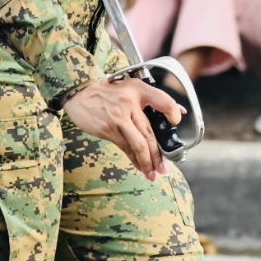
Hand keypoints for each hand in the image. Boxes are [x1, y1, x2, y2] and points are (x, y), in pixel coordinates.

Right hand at [62, 76, 181, 178]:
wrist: (80, 91)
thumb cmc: (108, 90)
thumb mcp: (131, 87)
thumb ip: (154, 98)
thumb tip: (180, 111)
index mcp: (139, 89)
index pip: (164, 101)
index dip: (173, 112)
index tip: (175, 123)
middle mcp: (130, 103)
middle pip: (150, 133)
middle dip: (159, 155)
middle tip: (164, 168)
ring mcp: (118, 117)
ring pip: (139, 145)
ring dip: (147, 162)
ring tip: (153, 173)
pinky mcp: (107, 129)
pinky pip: (125, 148)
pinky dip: (134, 159)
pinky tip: (139, 166)